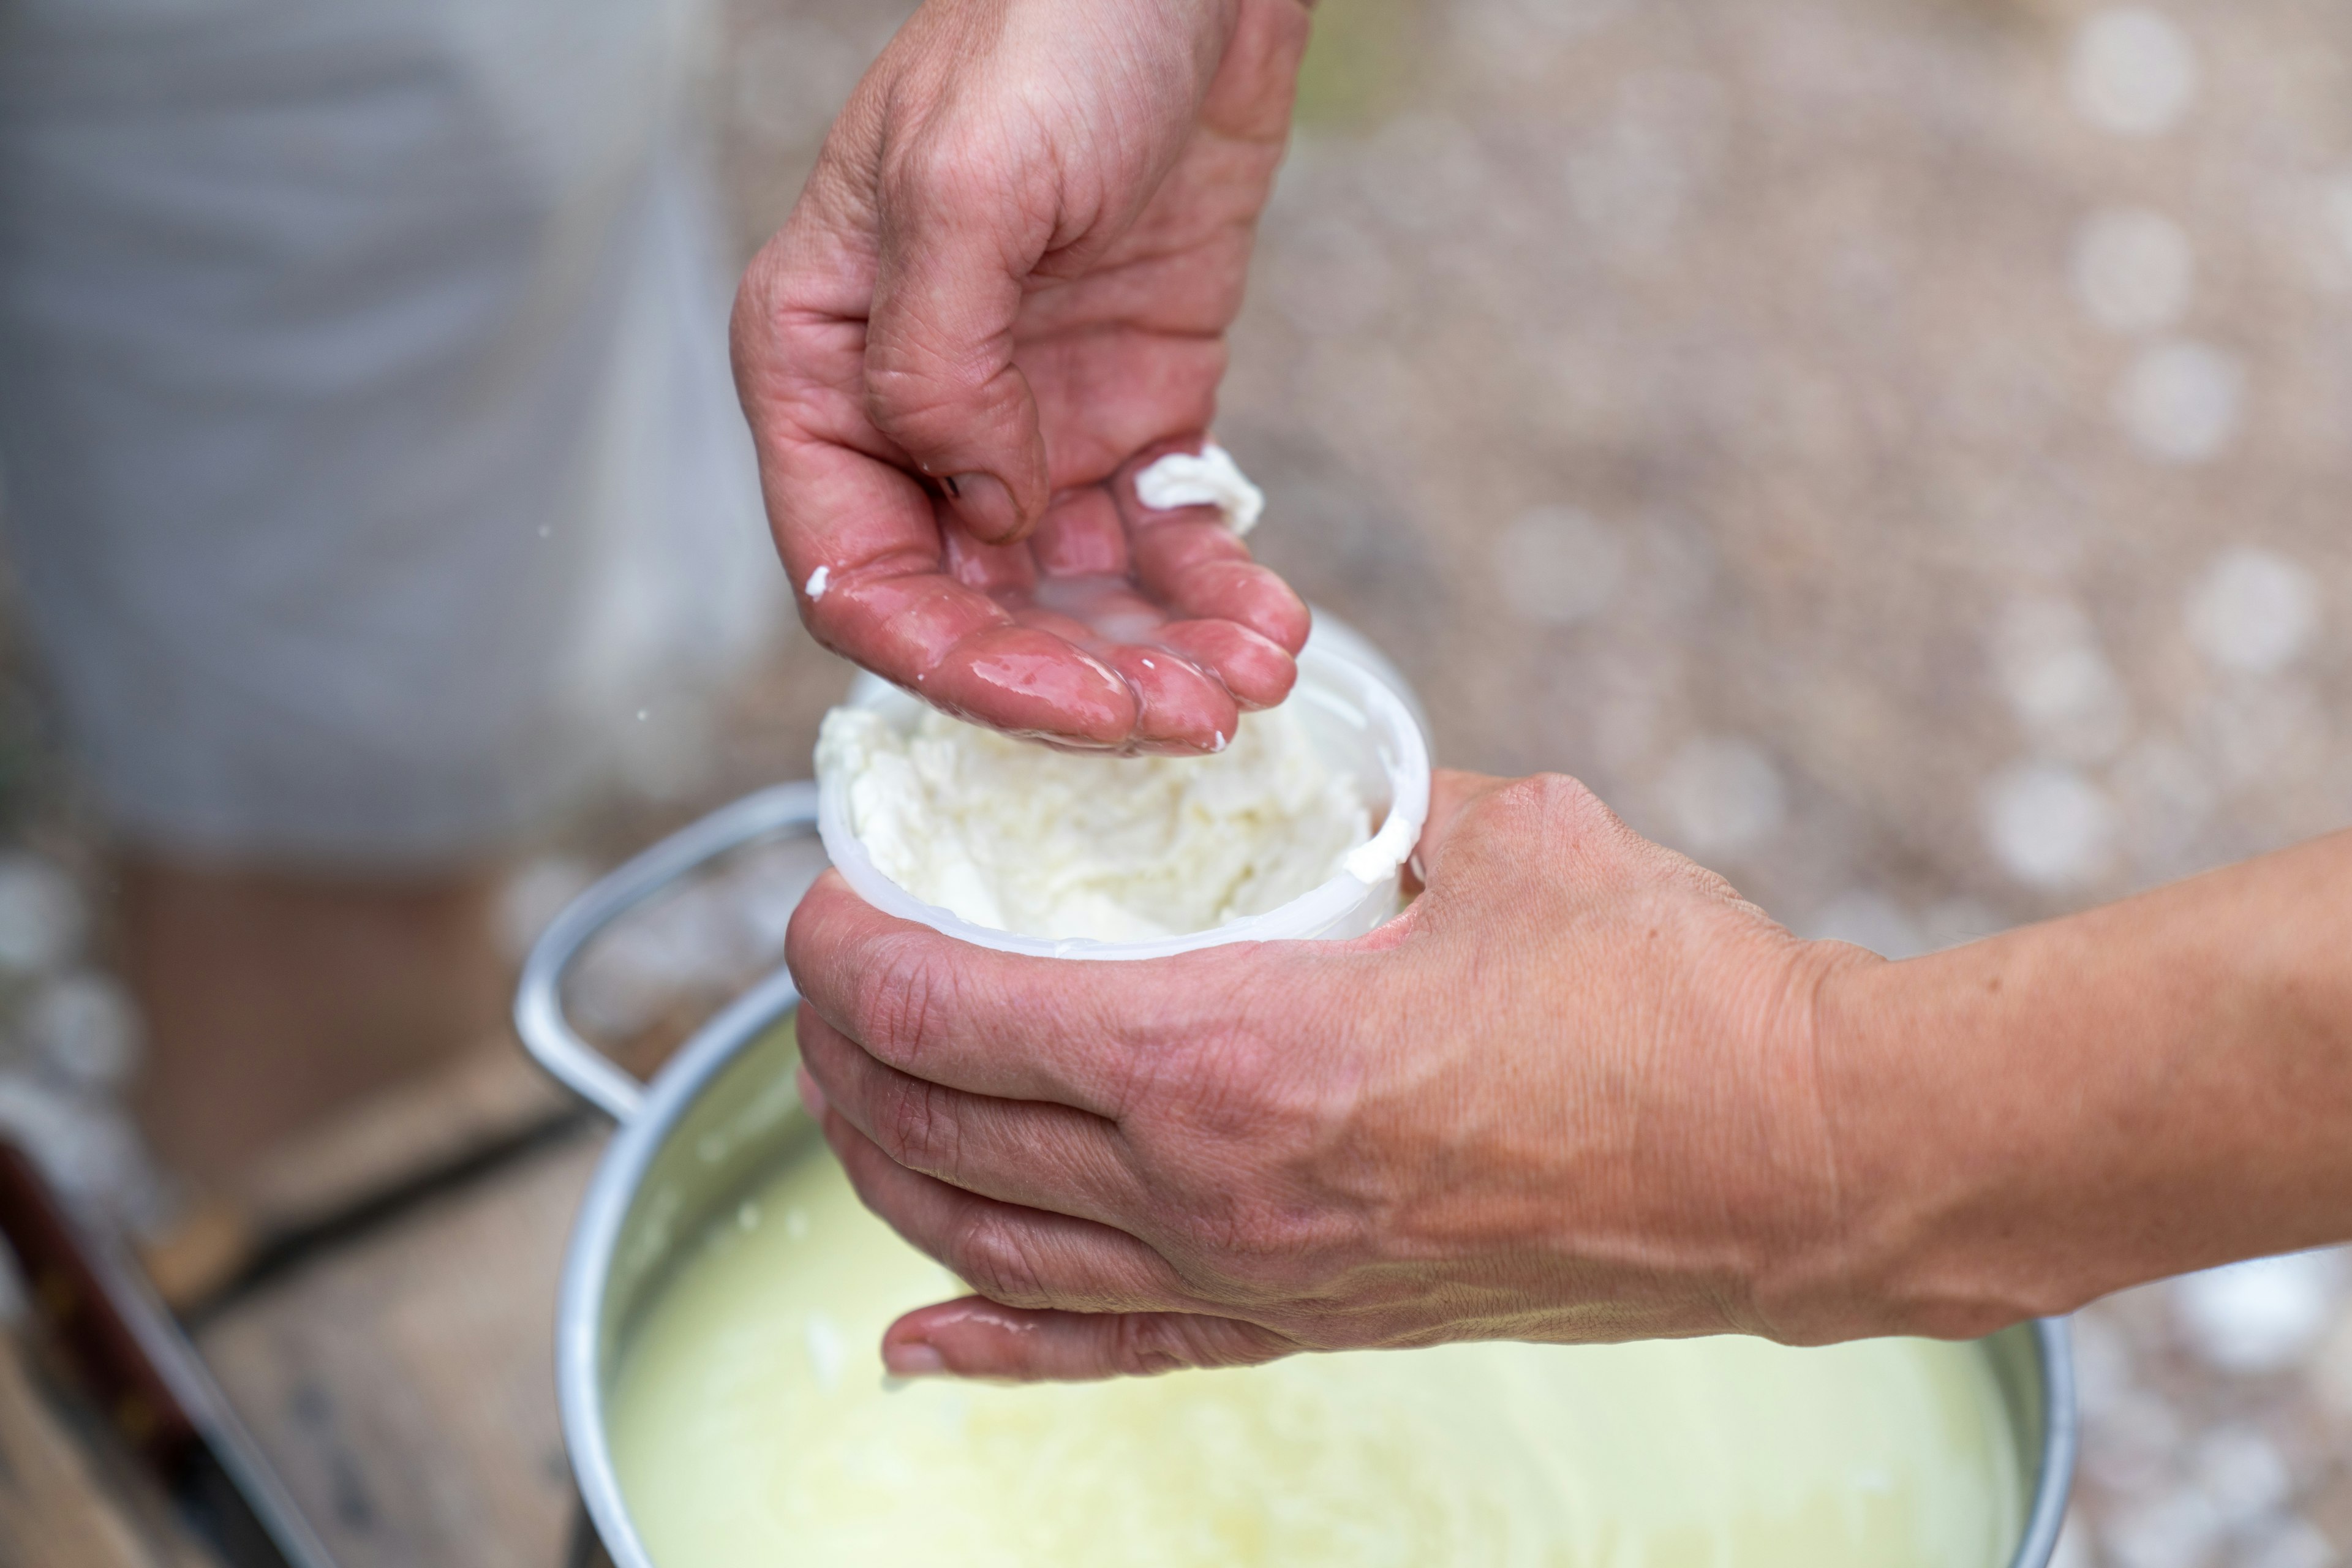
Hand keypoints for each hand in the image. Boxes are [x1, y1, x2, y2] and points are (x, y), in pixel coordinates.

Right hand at [735, 0, 1313, 753]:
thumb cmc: (1049, 32)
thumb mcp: (971, 184)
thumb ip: (942, 365)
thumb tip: (985, 514)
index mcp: (823, 370)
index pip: (860, 576)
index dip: (958, 665)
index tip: (1071, 706)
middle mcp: (917, 416)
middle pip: (978, 612)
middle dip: (1078, 683)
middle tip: (1187, 717)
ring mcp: (1030, 422)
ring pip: (1077, 599)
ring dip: (1159, 659)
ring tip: (1251, 677)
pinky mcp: (1133, 411)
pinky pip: (1163, 539)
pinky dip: (1213, 594)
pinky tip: (1268, 620)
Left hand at [786, 770, 1881, 1380]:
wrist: (1799, 1164)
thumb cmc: (1667, 999)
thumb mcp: (1500, 840)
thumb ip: (1369, 808)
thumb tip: (1312, 782)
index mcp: (1231, 1049)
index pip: (954, 1010)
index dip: (851, 951)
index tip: (827, 897)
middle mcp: (1209, 1186)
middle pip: (941, 1129)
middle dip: (844, 1049)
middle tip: (829, 976)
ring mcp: (1251, 1277)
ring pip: (989, 1247)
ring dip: (888, 1171)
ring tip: (845, 1102)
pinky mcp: (1304, 1328)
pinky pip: (1104, 1354)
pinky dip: (992, 1347)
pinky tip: (915, 1342)